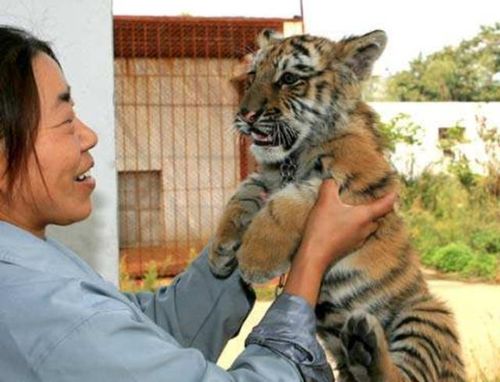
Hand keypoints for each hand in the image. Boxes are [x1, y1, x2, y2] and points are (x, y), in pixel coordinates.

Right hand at [283, 179, 396, 305]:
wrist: (314, 255)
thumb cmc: (323, 228)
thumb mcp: (324, 201)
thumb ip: (329, 186)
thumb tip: (331, 181)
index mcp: (364, 216)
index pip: (385, 205)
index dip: (391, 197)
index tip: (394, 191)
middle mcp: (365, 229)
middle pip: (377, 217)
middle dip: (377, 209)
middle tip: (372, 200)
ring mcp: (358, 240)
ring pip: (368, 227)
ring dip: (365, 219)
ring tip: (356, 211)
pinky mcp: (349, 248)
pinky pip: (358, 235)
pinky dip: (355, 228)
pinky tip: (343, 225)